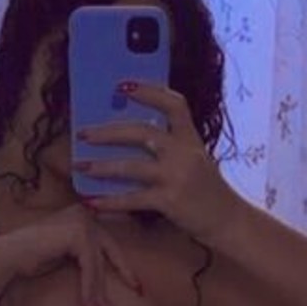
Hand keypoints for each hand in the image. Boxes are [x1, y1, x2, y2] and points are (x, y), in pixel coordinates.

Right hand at [0, 203, 141, 305]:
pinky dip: (90, 290)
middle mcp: (85, 213)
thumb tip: (106, 275)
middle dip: (123, 276)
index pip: (108, 243)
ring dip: (99, 294)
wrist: (7, 256)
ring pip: (98, 265)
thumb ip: (85, 257)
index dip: (122, 266)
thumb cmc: (31, 258)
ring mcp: (82, 222)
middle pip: (109, 252)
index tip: (136, 286)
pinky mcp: (78, 234)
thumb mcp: (66, 256)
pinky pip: (90, 268)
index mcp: (83, 215)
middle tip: (137, 294)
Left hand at [74, 83, 236, 243]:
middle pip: (143, 132)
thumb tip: (125, 135)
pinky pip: (132, 200)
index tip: (123, 85)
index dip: (149, 91)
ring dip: (101, 167)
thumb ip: (170, 146)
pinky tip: (91, 203)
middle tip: (83, 133)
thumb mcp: (194, 159)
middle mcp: (185, 153)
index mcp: (191, 138)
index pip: (174, 104)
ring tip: (80, 167)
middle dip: (108, 132)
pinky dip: (109, 202)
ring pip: (132, 166)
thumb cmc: (205, 189)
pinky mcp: (170, 201)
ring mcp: (177, 177)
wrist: (227, 220)